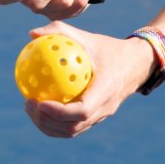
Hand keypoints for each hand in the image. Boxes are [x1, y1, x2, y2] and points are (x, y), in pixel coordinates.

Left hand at [23, 21, 157, 137]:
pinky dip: (54, 123)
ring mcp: (101, 116)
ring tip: (30, 108)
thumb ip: (60, 32)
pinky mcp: (96, 118)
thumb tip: (32, 34)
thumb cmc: (108, 48)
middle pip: (73, 127)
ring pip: (72, 131)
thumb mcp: (87, 37)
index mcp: (106, 90)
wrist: (136, 64)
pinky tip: (39, 107)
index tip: (39, 102)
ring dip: (48, 125)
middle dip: (47, 121)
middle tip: (28, 104)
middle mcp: (105, 108)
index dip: (59, 112)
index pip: (82, 111)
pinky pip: (73, 126)